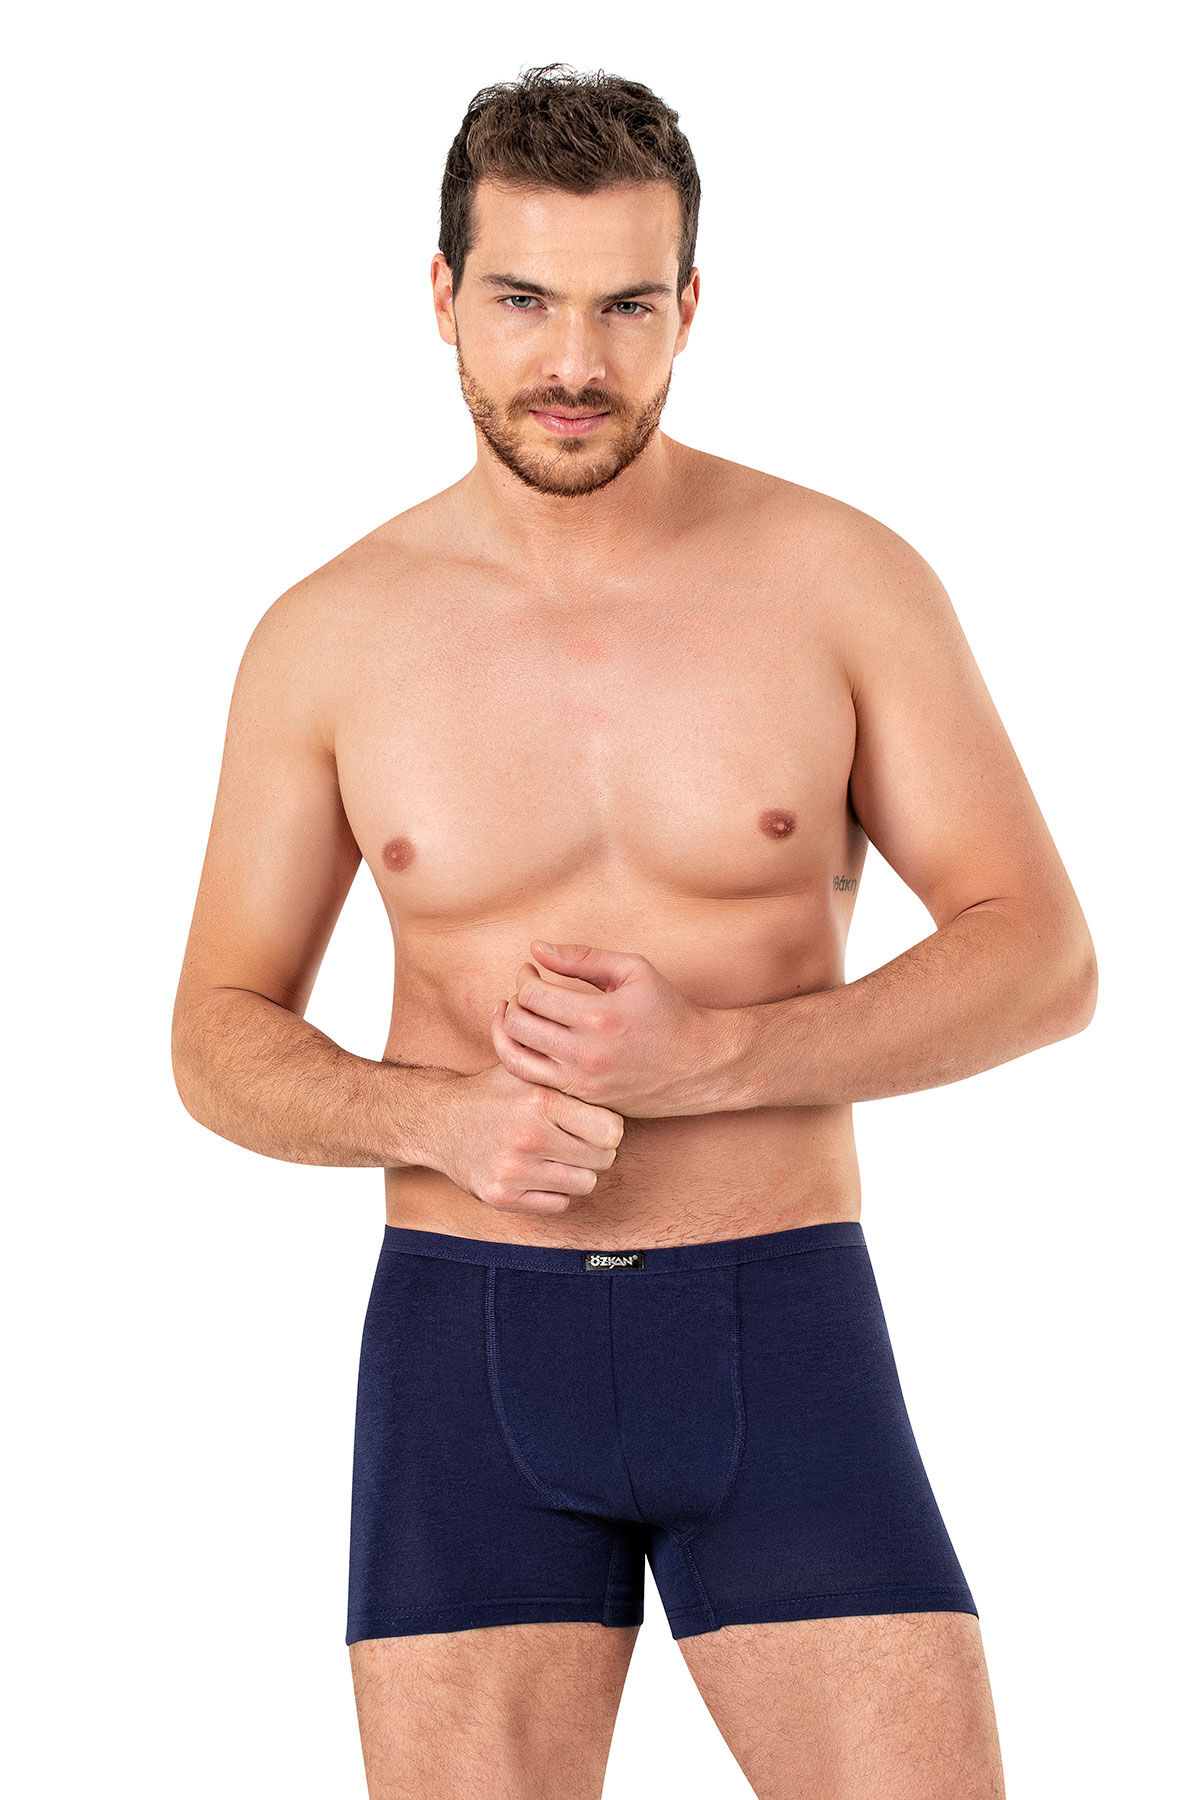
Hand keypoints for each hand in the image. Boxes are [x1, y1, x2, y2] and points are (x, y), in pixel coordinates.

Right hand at [435, 1060, 624, 1215]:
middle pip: (603, 1158)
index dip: (608, 1125)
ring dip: (578, 1171)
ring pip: (585, 1183)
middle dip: (597, 1149)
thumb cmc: (494, 1093)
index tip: (594, 1121)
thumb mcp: (527, 1069)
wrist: (439, 1121)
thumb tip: (614, 1066)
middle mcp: (527, 1136)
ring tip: (561, 1155)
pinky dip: (556, 1191)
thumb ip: (565, 1069)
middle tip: (578, 1139)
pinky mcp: (501, 1196)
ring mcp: (513, 1170)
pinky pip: (559, 1204)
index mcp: (540, 1100)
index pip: (611, 1130)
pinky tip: (541, 1172)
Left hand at [490, 941, 737, 1117]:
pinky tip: (529, 1042)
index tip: (531, 969)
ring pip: (516, 1059)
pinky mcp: (584, 1100)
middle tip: (525, 990)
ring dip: (506, 1033)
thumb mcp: (633, 970)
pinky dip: (522, 1059)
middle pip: (518, 1025)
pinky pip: (533, 1081)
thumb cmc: (669, 1011)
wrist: (700, 1064)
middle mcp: (586, 1054)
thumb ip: (583, 957)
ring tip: (513, 1015)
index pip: (533, 994)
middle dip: (514, 1001)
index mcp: (598, 1016)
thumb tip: (536, 948)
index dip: (524, 976)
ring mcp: (583, 1083)